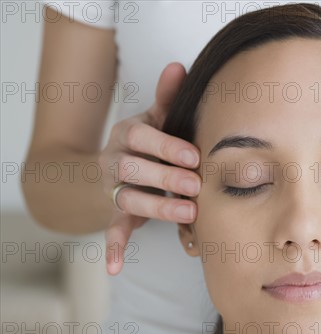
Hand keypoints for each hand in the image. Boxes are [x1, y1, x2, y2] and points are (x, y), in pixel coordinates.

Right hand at [99, 62, 201, 274]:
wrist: (110, 166)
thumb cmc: (147, 142)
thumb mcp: (156, 118)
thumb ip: (168, 97)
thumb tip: (179, 66)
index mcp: (128, 134)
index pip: (142, 137)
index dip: (166, 146)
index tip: (195, 156)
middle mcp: (116, 160)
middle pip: (134, 170)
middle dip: (166, 178)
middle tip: (196, 186)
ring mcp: (113, 189)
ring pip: (127, 200)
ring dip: (156, 209)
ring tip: (189, 216)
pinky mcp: (113, 213)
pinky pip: (110, 230)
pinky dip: (112, 249)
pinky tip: (115, 267)